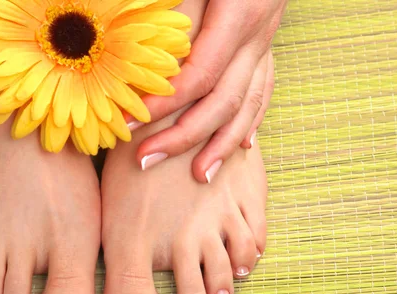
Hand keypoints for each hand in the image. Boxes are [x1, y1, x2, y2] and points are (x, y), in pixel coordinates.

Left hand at [134, 0, 285, 182]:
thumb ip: (175, 13)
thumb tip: (146, 53)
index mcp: (239, 17)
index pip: (198, 76)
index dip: (163, 104)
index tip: (128, 122)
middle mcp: (258, 38)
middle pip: (222, 101)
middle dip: (184, 136)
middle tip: (146, 162)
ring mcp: (267, 46)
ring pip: (248, 105)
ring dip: (222, 143)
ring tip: (200, 176)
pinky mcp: (268, 48)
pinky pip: (263, 92)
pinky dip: (251, 122)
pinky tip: (242, 146)